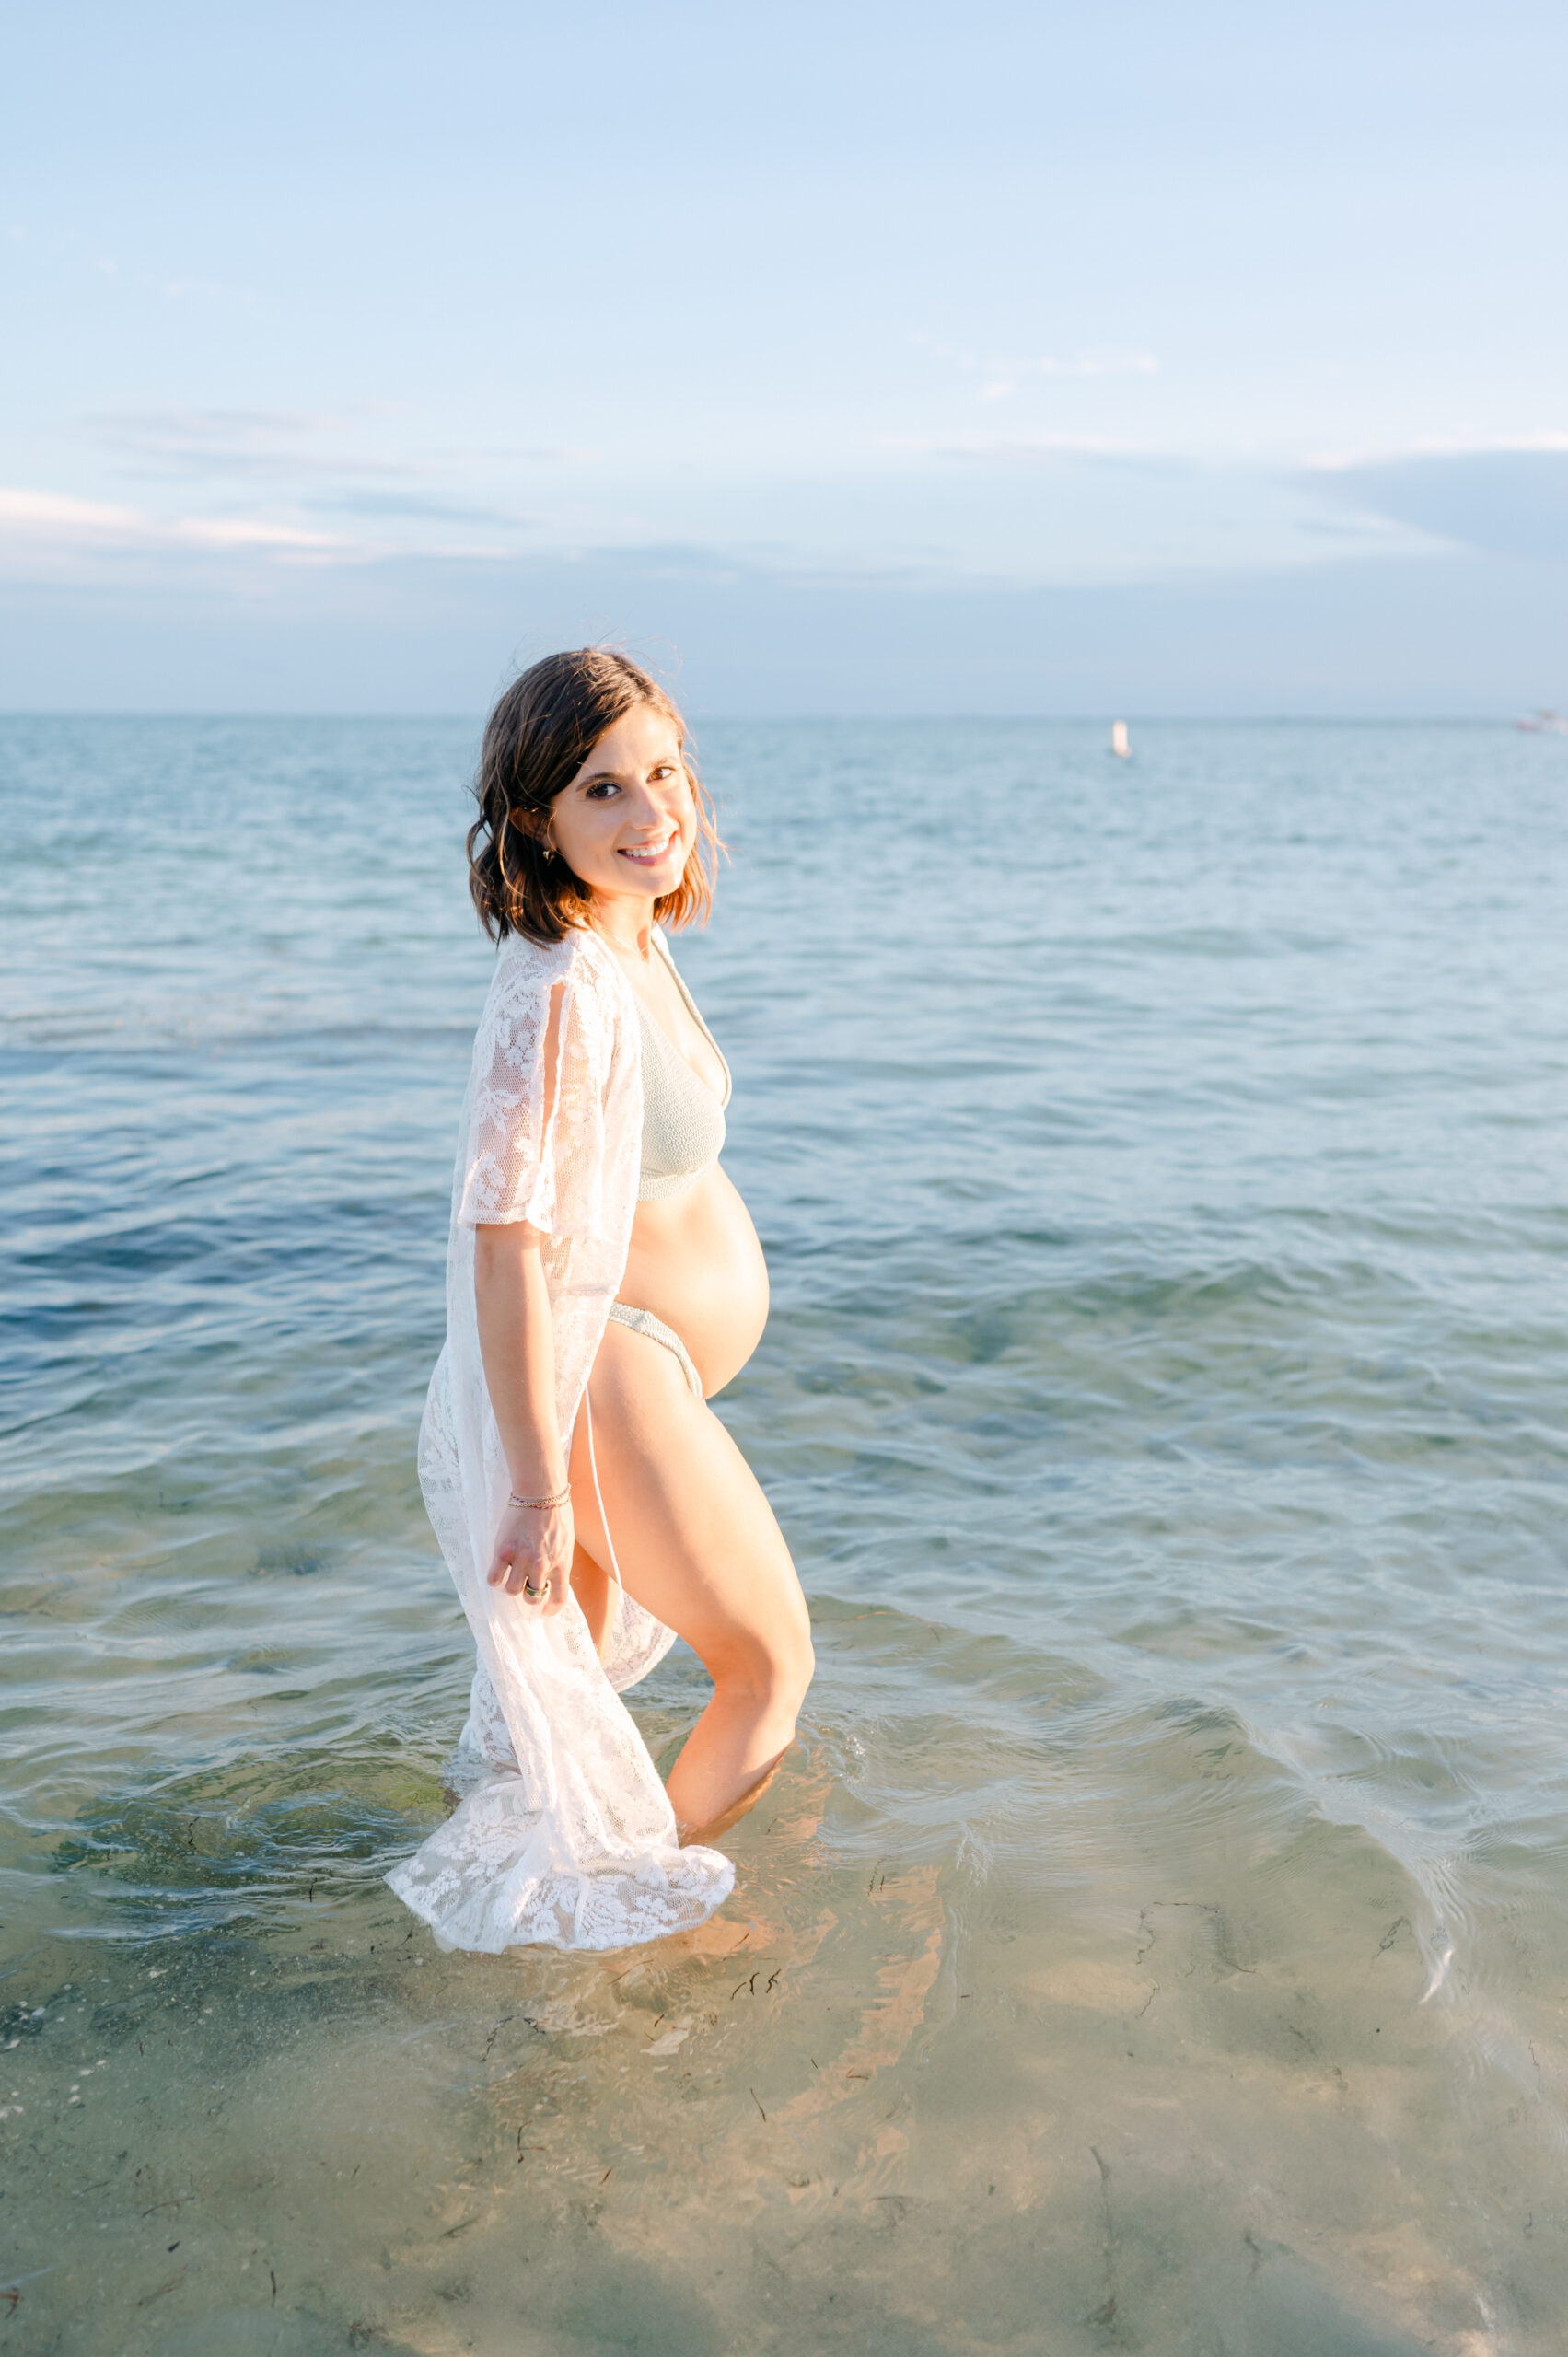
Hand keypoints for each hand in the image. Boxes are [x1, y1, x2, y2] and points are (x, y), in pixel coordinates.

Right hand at [486, 1498, 573, 1613]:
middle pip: (532, 1598)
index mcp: (561, 1564)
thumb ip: (559, 1561)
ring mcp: (522, 1559)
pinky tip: (498, 1570)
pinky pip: (494, 1578)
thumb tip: (552, 1577)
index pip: (558, 1598)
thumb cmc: (557, 1512)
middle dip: (529, 1595)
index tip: (544, 1612)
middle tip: (525, 1584)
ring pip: (511, 1591)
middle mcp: (542, 1566)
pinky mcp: (503, 1551)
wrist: (541, 1491)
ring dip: (511, 1586)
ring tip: (511, 1573)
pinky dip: (494, 1579)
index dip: (550, 1610)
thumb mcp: (567, 1541)